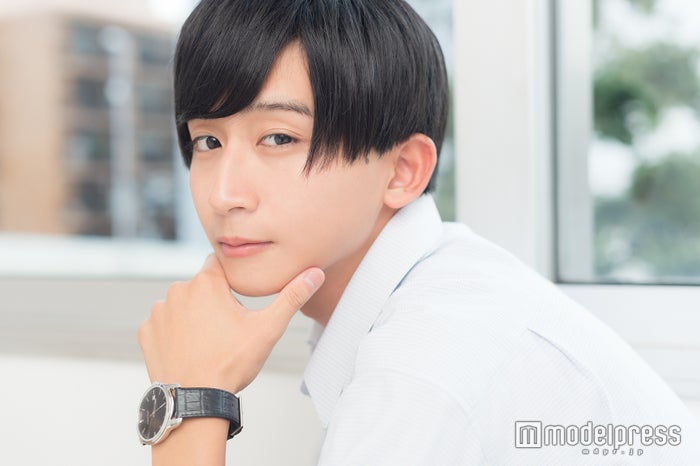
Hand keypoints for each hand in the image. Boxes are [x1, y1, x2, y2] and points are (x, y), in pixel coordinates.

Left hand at [138, 254, 324, 393]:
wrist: (194, 399)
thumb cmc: (231, 363)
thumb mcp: (268, 329)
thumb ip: (292, 297)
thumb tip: (315, 274)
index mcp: (207, 283)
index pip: (220, 265)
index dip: (231, 281)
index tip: (237, 300)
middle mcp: (178, 290)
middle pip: (201, 287)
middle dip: (213, 302)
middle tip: (226, 330)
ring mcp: (159, 311)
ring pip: (182, 304)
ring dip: (192, 316)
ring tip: (207, 343)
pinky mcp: (147, 331)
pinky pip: (163, 324)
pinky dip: (174, 333)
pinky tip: (188, 349)